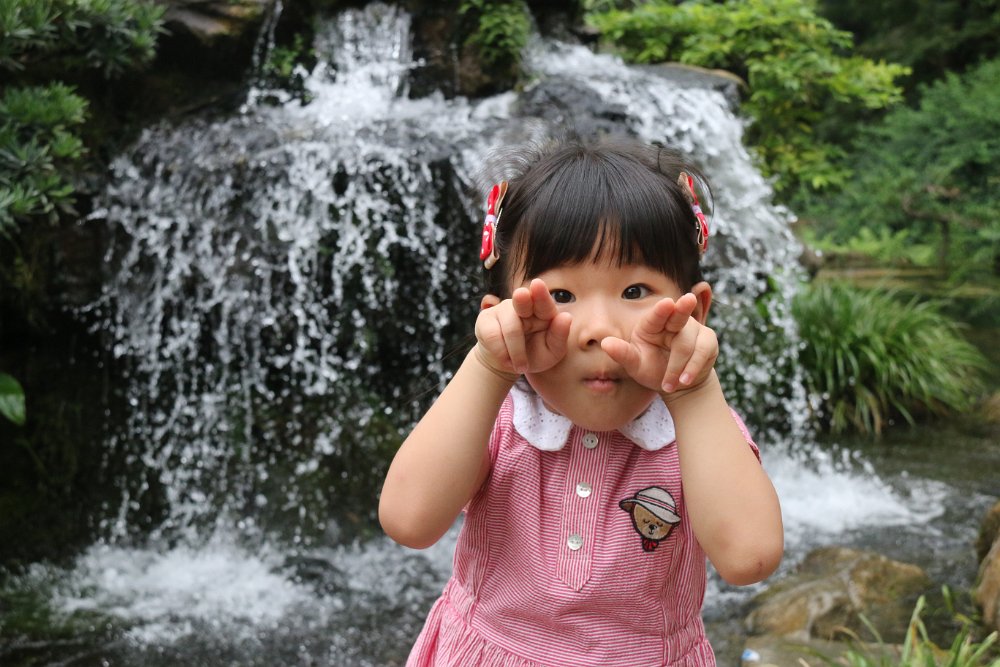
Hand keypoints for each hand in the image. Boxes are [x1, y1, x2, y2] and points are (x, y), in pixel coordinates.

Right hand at [475, 278, 571, 378]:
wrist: (507, 364)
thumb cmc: (534, 355)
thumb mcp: (551, 352)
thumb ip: (560, 337)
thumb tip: (566, 317)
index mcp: (543, 311)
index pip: (543, 301)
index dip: (540, 293)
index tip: (537, 284)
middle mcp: (523, 306)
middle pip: (521, 299)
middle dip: (522, 298)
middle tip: (522, 295)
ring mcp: (502, 309)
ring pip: (510, 327)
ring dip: (516, 352)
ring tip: (521, 366)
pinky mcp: (485, 319)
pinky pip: (492, 335)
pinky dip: (501, 353)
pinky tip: (507, 360)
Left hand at [601, 293, 717, 393]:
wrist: (678, 385)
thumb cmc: (652, 370)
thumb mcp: (635, 365)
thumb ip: (622, 354)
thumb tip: (605, 344)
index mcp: (651, 324)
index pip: (656, 315)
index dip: (662, 309)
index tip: (667, 304)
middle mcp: (673, 322)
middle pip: (680, 314)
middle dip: (684, 307)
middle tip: (687, 300)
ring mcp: (693, 329)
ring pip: (688, 343)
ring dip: (678, 367)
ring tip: (669, 385)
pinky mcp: (707, 340)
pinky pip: (702, 351)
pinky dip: (692, 368)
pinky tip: (684, 381)